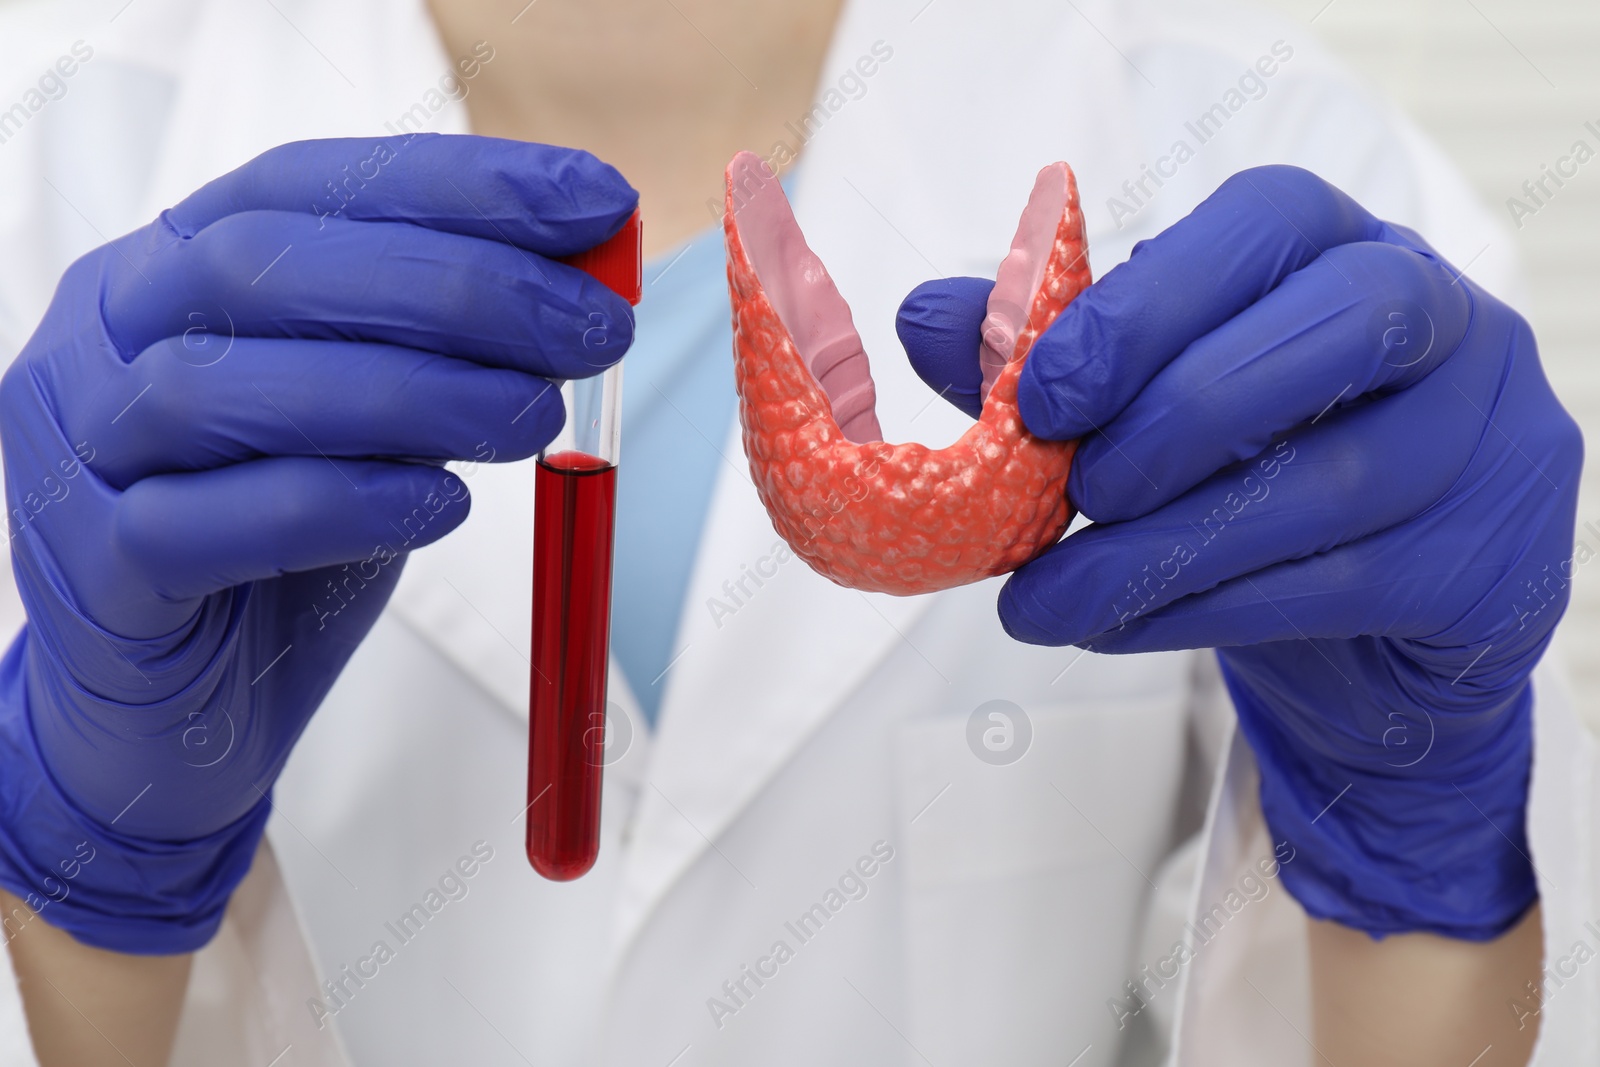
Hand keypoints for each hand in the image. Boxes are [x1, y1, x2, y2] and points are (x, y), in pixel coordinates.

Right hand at [0, 135, 636, 951]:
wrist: (173, 710)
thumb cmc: (276, 545)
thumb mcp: (376, 429)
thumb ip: (447, 358)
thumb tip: (587, 294)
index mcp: (174, 270)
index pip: (312, 186)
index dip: (459, 187)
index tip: (595, 203)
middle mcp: (107, 338)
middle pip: (260, 266)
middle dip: (453, 286)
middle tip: (592, 329)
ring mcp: (84, 453)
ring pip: (218, 386)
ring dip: (406, 393)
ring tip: (534, 419)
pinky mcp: (98, 574)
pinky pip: (202, 524)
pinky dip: (336, 505)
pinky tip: (438, 507)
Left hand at [897, 166, 1581, 938]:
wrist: (1365, 627)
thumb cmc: (1245, 473)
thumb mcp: (1139, 403)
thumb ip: (1042, 356)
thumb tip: (928, 316)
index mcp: (1337, 249)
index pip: (1266, 224)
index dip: (1148, 303)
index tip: (1043, 394)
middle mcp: (1438, 322)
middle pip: (1338, 328)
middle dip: (1181, 414)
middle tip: (1070, 492)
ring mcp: (1486, 441)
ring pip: (1331, 482)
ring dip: (1163, 548)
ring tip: (1048, 600)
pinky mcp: (1490, 565)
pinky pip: (1342, 586)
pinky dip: (1205, 611)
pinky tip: (1116, 626)